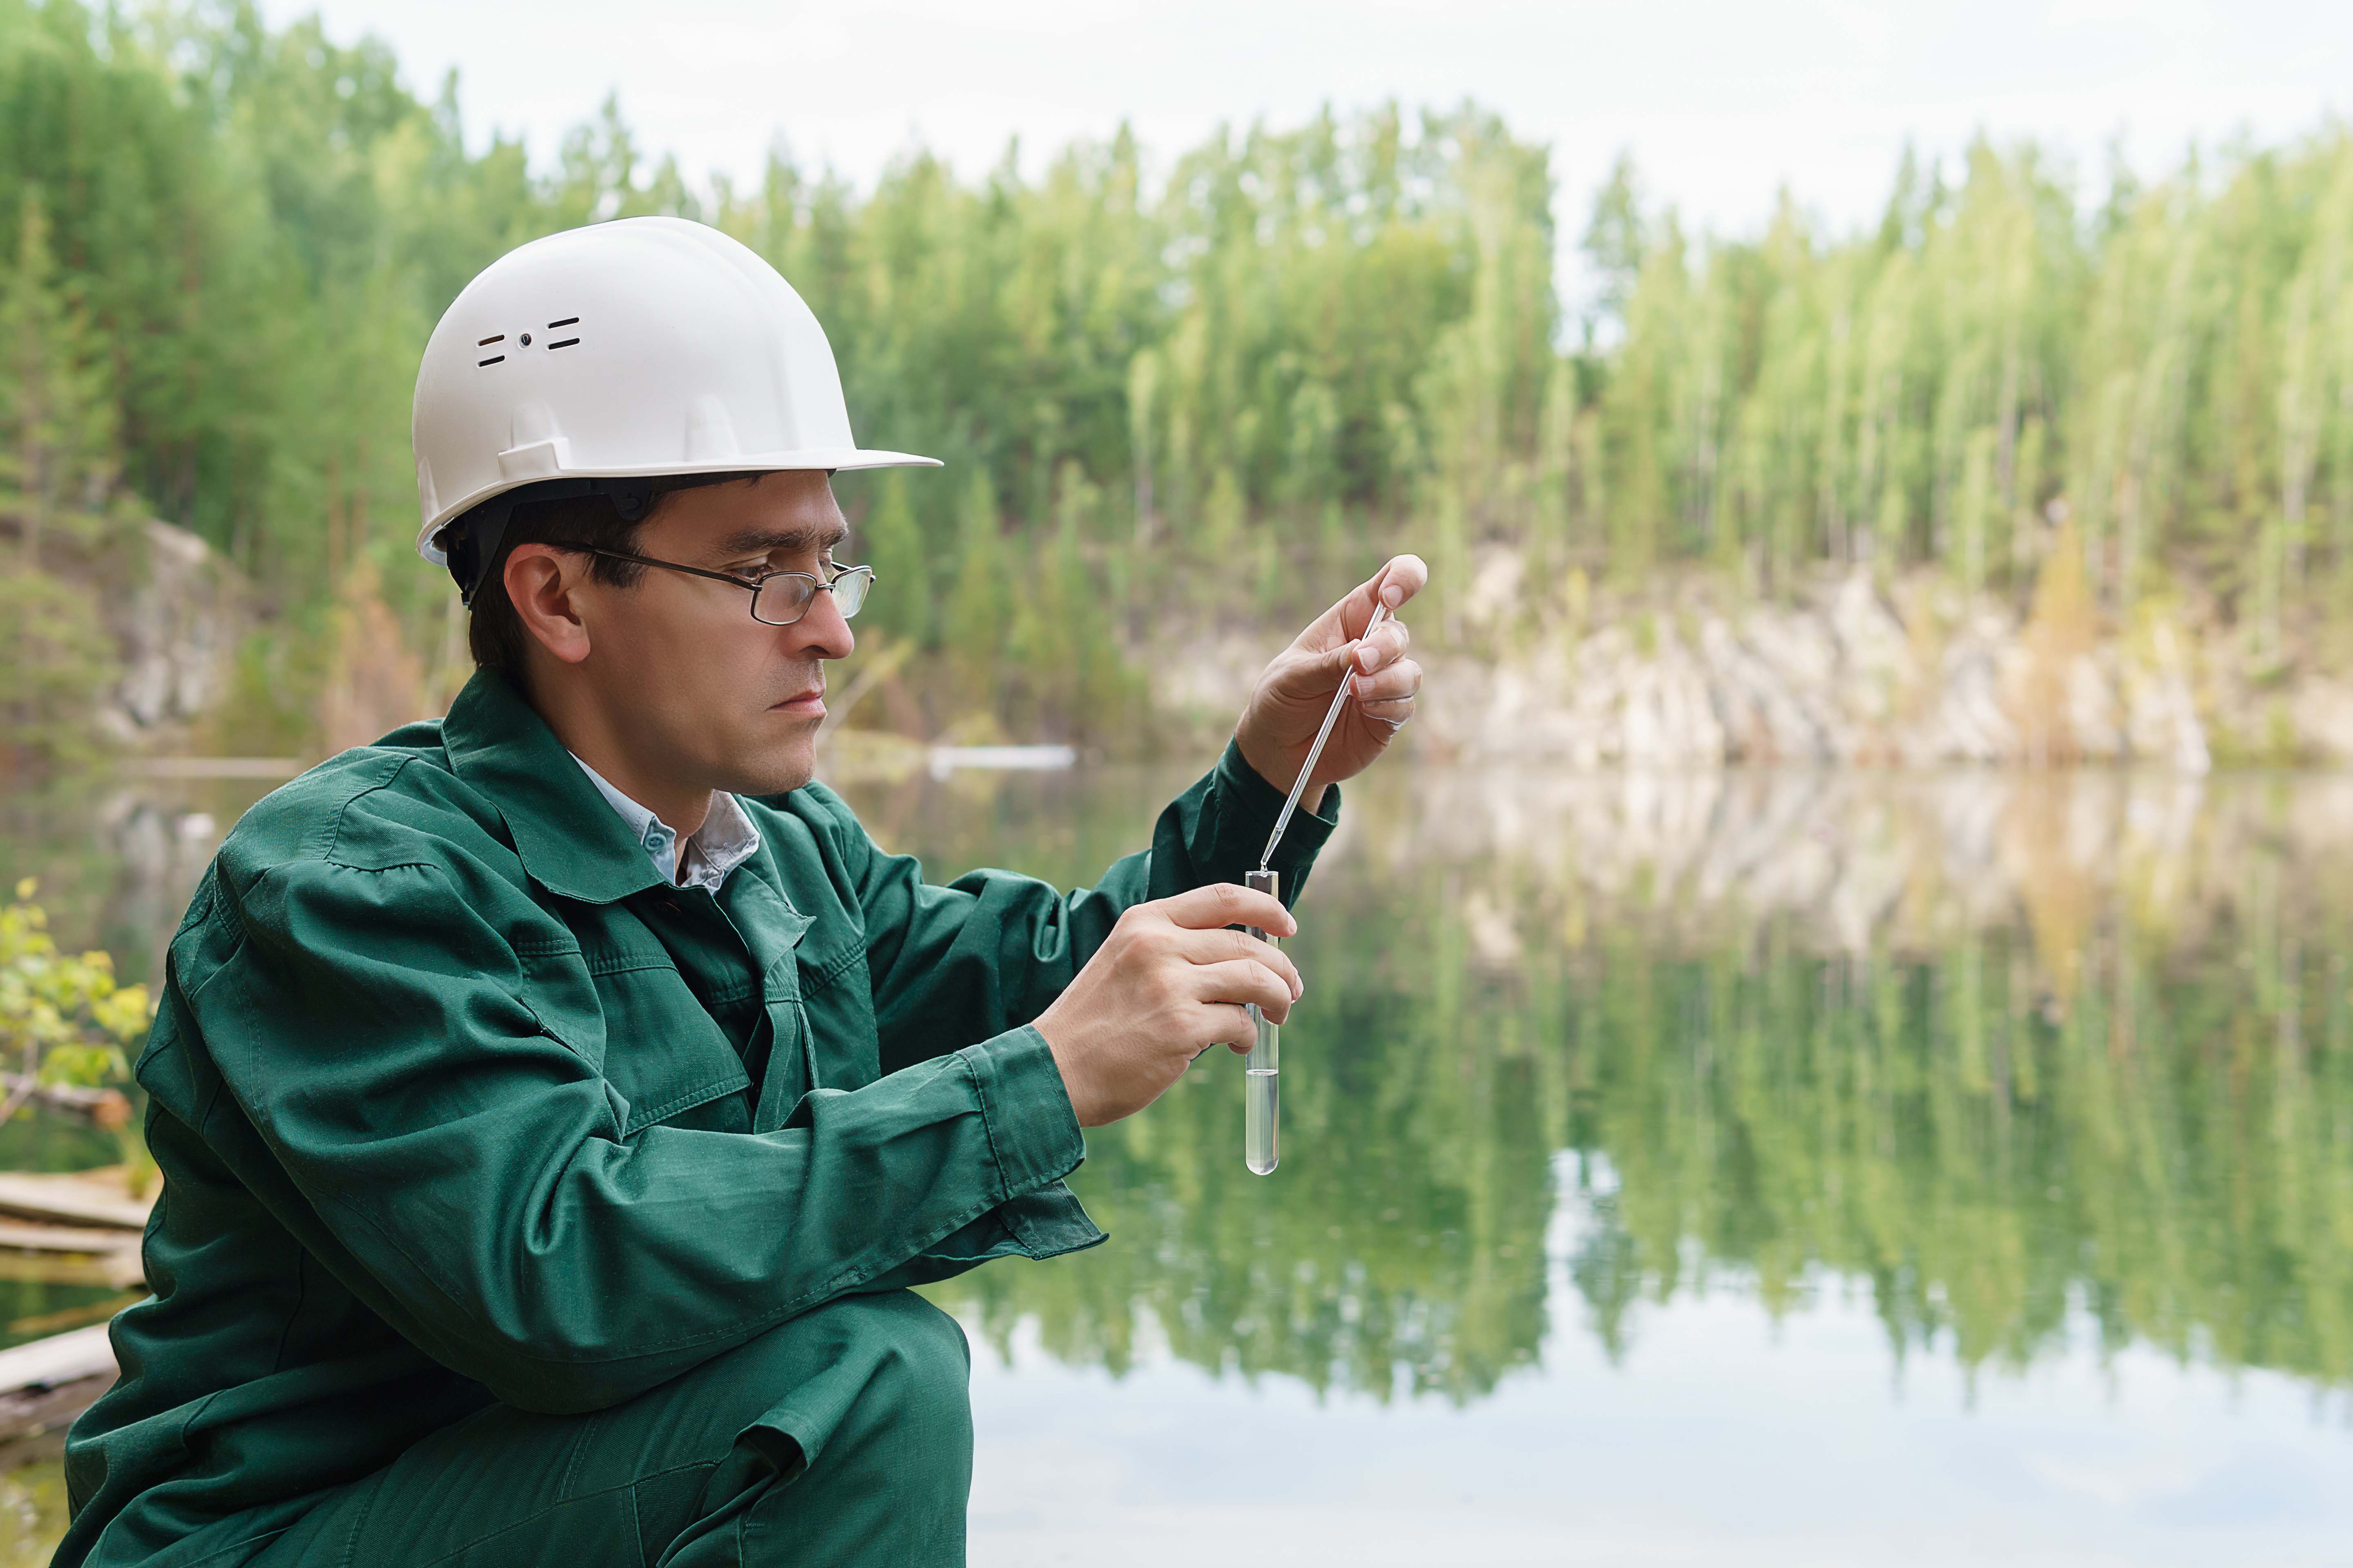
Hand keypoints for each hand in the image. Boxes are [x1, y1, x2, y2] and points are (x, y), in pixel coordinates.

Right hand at [1032, 884, 1301, 1127]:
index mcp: (1145, 923)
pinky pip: (1240, 1022)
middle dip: (1281, 968)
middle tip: (1290, 990)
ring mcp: (1170, 985)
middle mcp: (1158, 945)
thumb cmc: (1094, 1024)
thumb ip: (1172, 949)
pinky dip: (1248, 1035)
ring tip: (1276, 1016)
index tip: (1287, 926)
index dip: (1265, 908)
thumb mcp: (1124, 962)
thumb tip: (1239, 958)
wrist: (1054, 1070)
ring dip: (1277, 999)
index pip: (1222, 898)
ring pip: (1254, 979)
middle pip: (1247, 944)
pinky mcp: (1181, 1027)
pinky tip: (1236, 1045)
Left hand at [1234, 554, 1426, 807]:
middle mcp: (1373, 646)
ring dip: (1386, 681)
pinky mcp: (1389, 714)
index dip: (1403, 578)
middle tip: (1359, 663)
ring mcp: (1384, 681)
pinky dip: (1387, 706)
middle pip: (1398, 634)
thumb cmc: (1280, 700)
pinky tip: (1364, 710)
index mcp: (1349, 620)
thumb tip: (1362, 654)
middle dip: (1383, 646)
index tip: (1391, 596)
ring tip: (1355, 692)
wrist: (1277, 749)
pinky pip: (1405, 705)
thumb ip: (1327, 664)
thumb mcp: (1292, 676)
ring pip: (1409, 672)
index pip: (1390, 583)